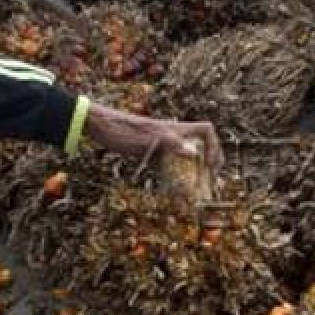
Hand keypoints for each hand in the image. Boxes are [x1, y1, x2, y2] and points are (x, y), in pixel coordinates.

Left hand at [84, 103, 224, 196]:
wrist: (99, 126)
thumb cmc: (122, 130)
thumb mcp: (148, 138)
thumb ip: (172, 144)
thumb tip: (196, 153)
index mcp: (175, 129)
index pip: (206, 130)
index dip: (214, 145)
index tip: (211, 163)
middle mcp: (171, 135)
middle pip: (199, 144)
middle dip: (208, 161)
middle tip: (210, 180)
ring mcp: (160, 143)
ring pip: (184, 155)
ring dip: (192, 170)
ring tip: (195, 189)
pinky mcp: (149, 151)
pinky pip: (168, 163)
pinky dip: (174, 175)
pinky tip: (171, 188)